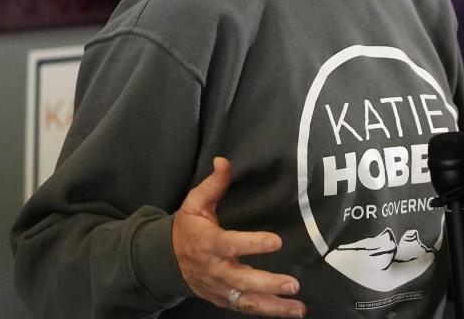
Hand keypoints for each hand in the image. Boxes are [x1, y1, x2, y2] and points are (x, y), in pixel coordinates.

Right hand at [172, 157, 305, 316]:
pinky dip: (268, 312)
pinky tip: (290, 312)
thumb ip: (213, 184)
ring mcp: (220, 288)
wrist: (165, 261)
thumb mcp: (194, 204)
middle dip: (268, 283)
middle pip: (242, 280)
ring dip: (274, 306)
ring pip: (247, 301)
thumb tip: (224, 160)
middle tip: (292, 283)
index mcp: (209, 243)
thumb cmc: (186, 229)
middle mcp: (216, 270)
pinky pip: (246, 308)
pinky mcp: (223, 299)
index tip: (276, 241)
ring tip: (298, 307)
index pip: (231, 244)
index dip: (253, 244)